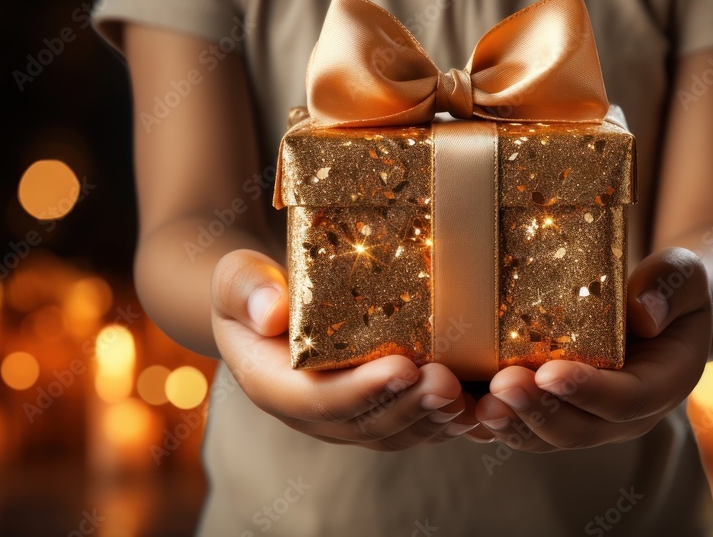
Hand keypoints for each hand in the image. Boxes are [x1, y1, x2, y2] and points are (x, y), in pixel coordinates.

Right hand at [210, 249, 478, 450]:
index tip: (401, 368)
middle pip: (364, 423)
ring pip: (394, 433)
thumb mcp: (236, 278)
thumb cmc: (250, 287)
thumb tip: (271, 313)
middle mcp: (311, 413)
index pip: (317, 399)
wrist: (263, 309)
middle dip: (408, 406)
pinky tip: (476, 408)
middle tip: (446, 382)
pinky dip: (444, 422)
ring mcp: (346, 417)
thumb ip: (245, 289)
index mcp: (272, 384)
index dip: (361, 389)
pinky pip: (411, 427)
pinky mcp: (375, 411)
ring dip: (432, 419)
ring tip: (467, 398)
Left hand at [467, 248, 712, 450]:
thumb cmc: (671, 287)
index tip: (548, 372)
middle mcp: (623, 415)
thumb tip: (643, 315)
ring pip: (545, 437)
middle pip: (578, 429)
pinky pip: (524, 426)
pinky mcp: (556, 412)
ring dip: (511, 424)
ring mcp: (588, 418)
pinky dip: (496, 421)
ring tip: (478, 404)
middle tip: (500, 385)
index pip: (625, 399)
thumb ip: (669, 288)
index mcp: (661, 384)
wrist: (660, 309)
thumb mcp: (683, 277)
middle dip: (537, 411)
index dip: (586, 390)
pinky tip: (463, 406)